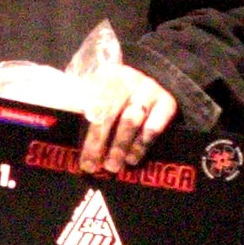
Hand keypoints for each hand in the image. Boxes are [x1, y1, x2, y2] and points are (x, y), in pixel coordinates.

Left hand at [64, 53, 176, 176]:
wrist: (158, 80)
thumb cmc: (119, 98)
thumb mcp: (102, 97)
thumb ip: (89, 115)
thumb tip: (76, 150)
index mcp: (104, 77)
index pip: (92, 108)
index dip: (89, 138)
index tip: (85, 162)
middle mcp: (126, 80)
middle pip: (109, 114)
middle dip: (102, 143)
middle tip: (98, 167)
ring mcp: (148, 89)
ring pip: (131, 120)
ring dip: (121, 146)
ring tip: (115, 165)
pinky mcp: (167, 101)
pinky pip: (154, 125)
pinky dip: (142, 143)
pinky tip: (134, 157)